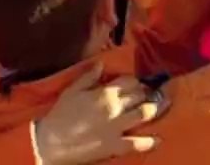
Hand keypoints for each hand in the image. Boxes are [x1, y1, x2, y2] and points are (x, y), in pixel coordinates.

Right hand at [34, 65, 164, 163]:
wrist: (52, 141)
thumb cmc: (60, 114)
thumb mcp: (71, 91)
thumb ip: (88, 78)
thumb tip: (101, 65)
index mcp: (104, 93)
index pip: (129, 81)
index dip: (133, 80)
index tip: (133, 82)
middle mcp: (116, 108)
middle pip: (140, 95)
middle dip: (145, 92)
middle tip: (145, 93)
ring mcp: (119, 128)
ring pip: (145, 114)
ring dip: (153, 109)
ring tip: (154, 107)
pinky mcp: (118, 145)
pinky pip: (140, 143)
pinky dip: (150, 141)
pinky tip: (157, 139)